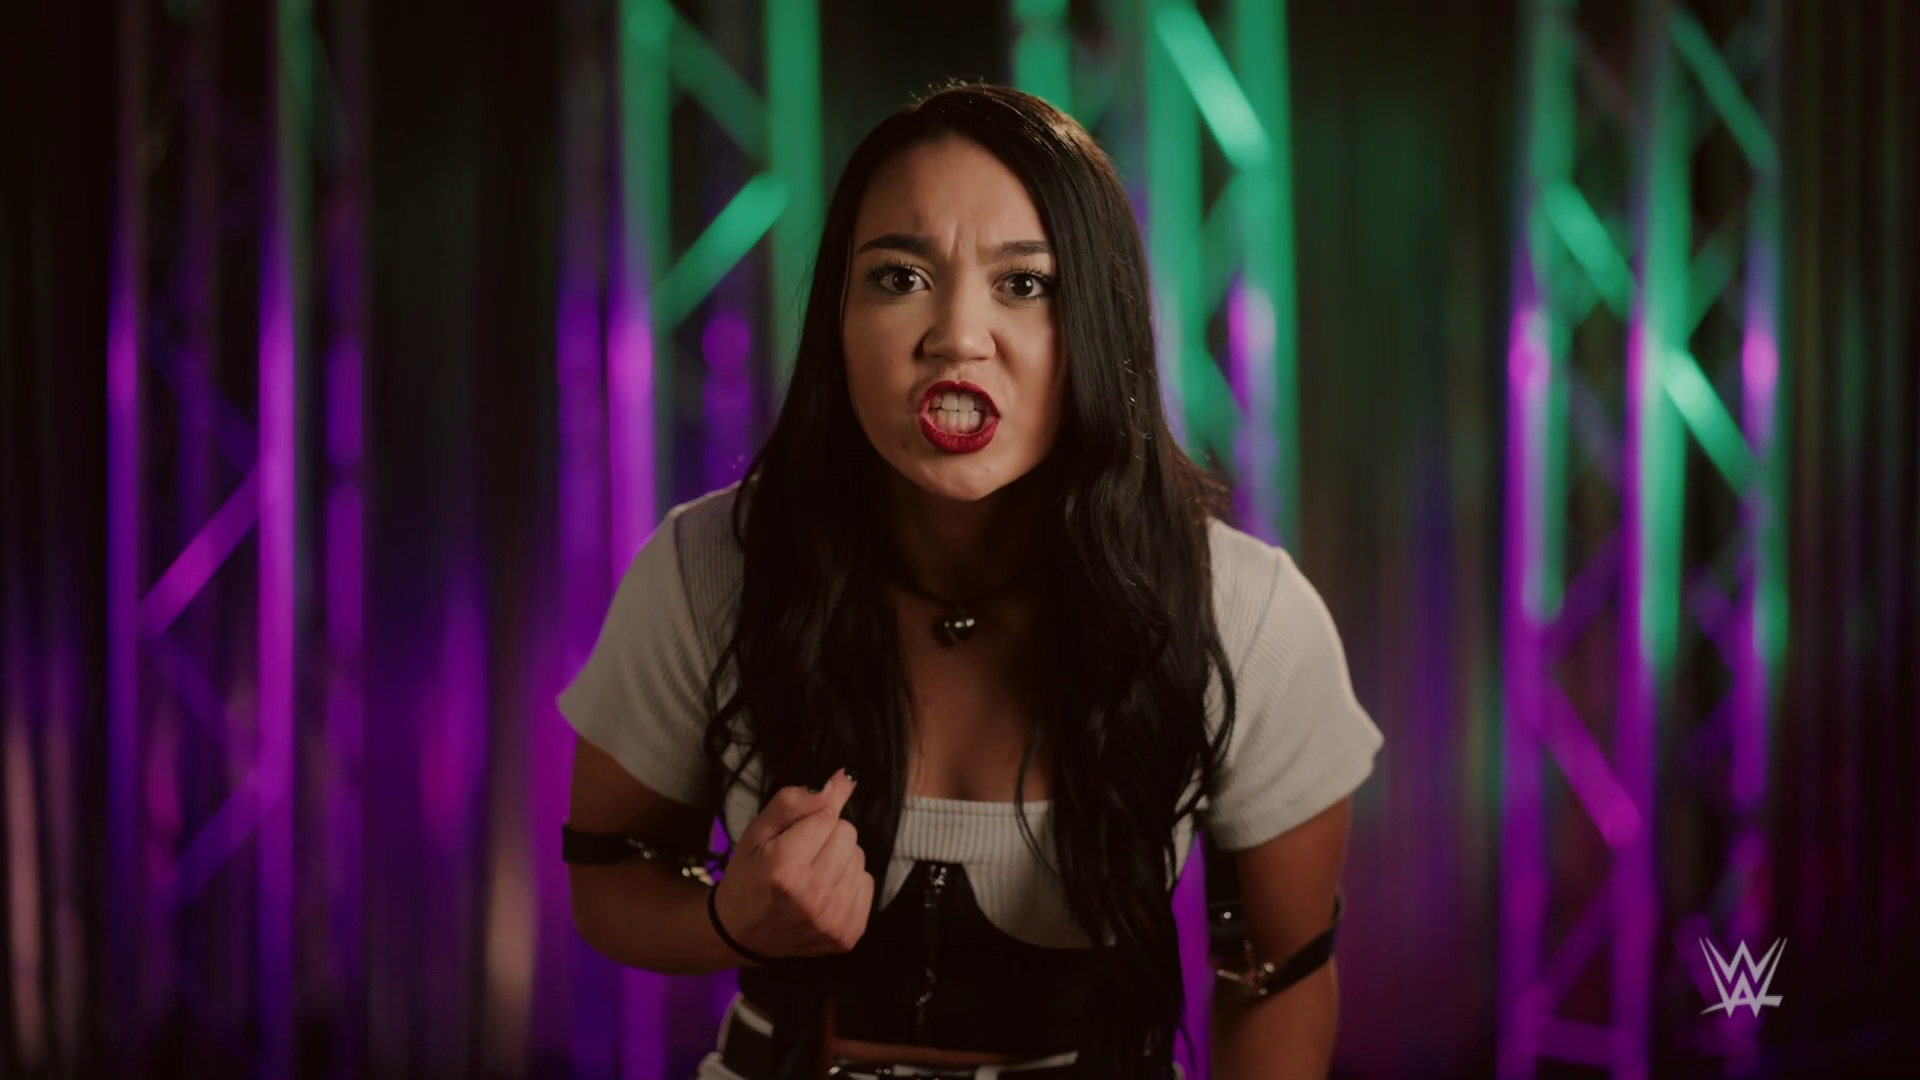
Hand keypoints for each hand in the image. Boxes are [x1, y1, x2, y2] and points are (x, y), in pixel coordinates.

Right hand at [710, 768, 873, 959]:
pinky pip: (867, 884)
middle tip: (802, 855)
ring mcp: (833, 919)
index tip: (797, 833)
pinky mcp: (848, 934)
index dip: (812, 819)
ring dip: (839, 860)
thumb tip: (842, 779)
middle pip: (849, 834)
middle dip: (828, 837)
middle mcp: (812, 896)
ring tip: (812, 875)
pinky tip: (824, 893)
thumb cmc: (748, 876)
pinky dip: (848, 883)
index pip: (828, 815)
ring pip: (859, 858)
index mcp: (784, 867)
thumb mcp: (757, 832)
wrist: (742, 934)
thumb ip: (794, 801)